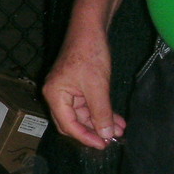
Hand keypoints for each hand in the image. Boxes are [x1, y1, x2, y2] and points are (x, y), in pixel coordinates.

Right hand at [42, 31, 126, 149]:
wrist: (90, 29)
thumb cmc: (89, 54)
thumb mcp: (98, 86)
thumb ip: (101, 112)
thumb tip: (105, 134)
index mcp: (55, 95)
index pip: (68, 125)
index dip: (85, 137)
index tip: (103, 144)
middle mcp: (57, 95)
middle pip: (73, 122)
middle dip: (93, 131)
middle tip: (110, 139)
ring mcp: (66, 90)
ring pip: (82, 114)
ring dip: (100, 121)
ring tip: (118, 129)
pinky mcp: (77, 85)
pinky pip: (88, 104)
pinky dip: (101, 111)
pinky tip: (115, 118)